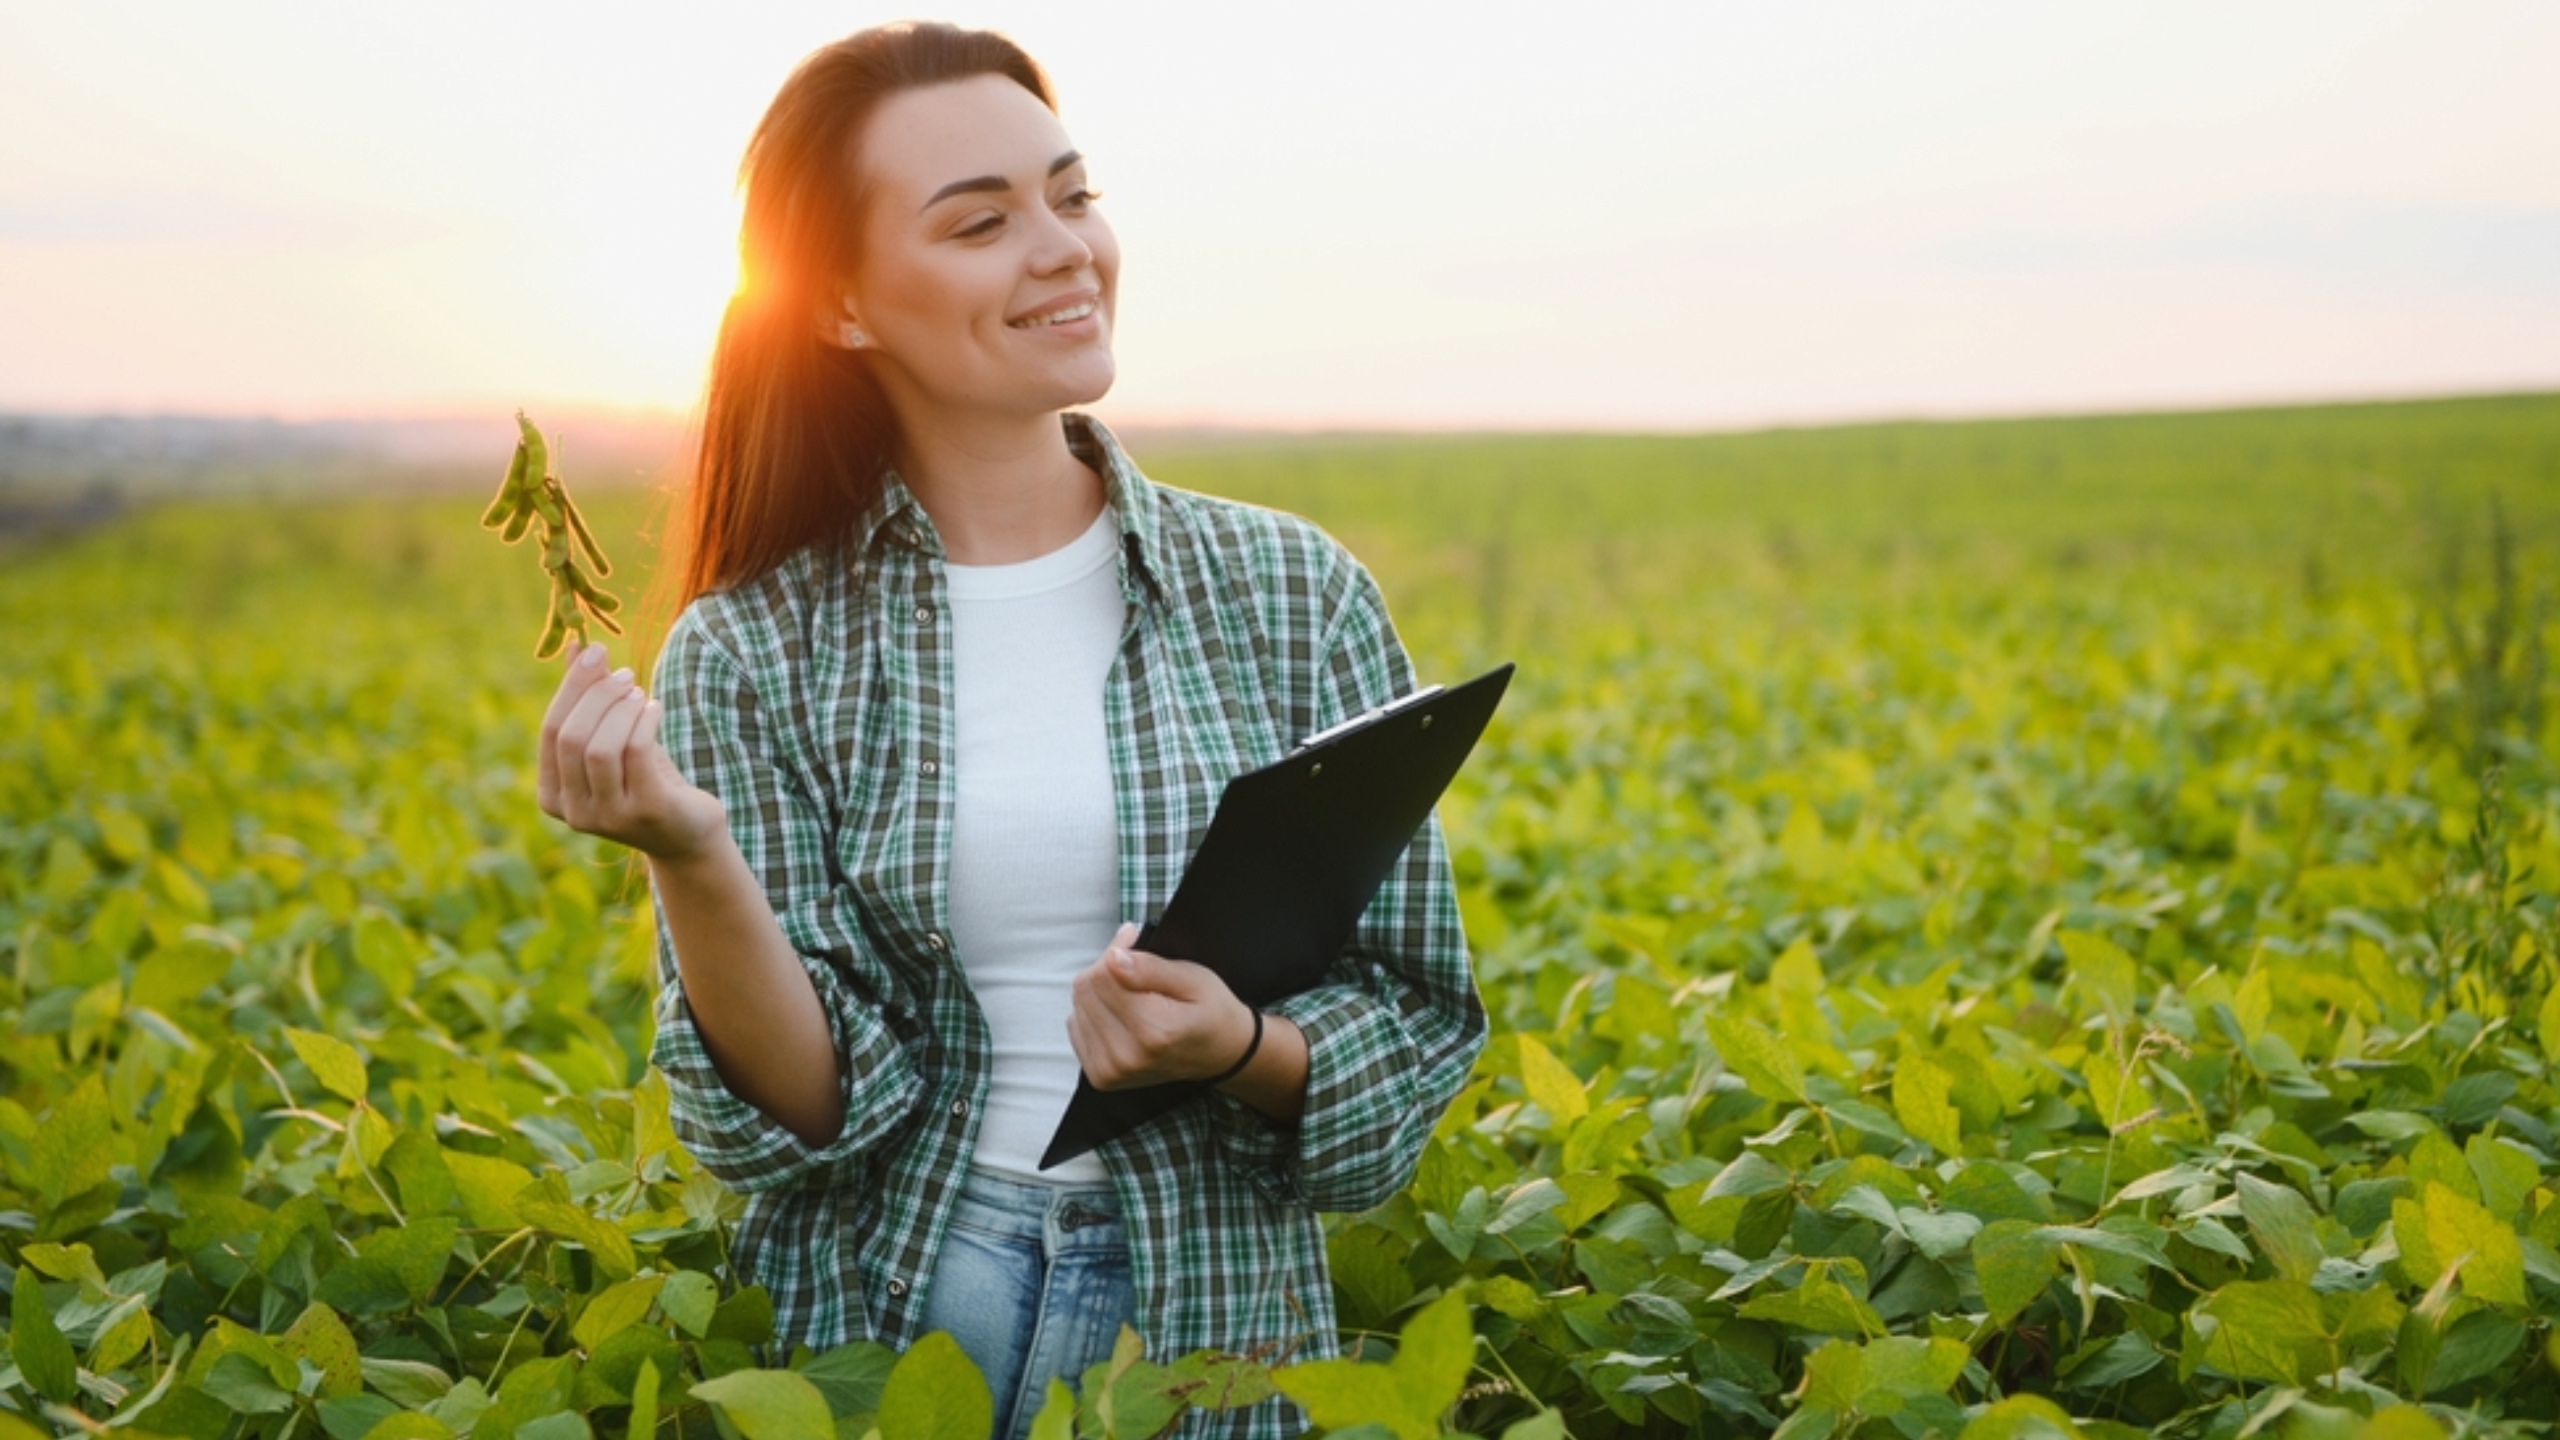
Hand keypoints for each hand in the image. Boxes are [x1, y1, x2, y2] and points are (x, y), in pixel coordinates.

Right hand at [537, 642, 725, 859]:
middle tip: (625, 674)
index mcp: (552, 796)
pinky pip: (636, 753)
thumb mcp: (612, 740)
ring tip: (640, 693)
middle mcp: (574, 812)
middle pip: (571, 737)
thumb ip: (589, 701)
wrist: (688, 834)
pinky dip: (644, 721)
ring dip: (621, 709)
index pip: (551, 731)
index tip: (595, 653)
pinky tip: (655, 709)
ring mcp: (608, 817)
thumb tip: (577, 647)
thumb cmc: (645, 781)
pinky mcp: (645, 811)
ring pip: (601, 747)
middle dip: (597, 696)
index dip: (572, 688)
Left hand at [1068, 923, 1258, 1090]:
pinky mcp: (1100, 1076)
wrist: (1220, 1054)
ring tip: (1132, 996)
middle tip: (1135, 971)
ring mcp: (1110, 1071)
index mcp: (1152, 1031)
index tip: (1134, 945)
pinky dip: (1094, 1014)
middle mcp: (1126, 1056)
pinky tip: (1121, 1015)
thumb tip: (1113, 957)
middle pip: (1085, 990)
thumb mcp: (1193, 978)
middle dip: (1106, 971)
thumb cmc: (1210, 1012)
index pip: (1102, 975)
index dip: (1116, 952)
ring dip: (1100, 993)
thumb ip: (1150, 968)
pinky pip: (1076, 1027)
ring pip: (1077, 1007)